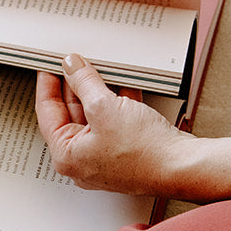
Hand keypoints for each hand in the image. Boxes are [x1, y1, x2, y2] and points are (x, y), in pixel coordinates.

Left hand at [34, 53, 187, 194]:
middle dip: (74, 86)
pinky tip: (121, 84)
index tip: (47, 66)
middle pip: (70, 113)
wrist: (184, 166)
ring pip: (94, 115)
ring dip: (97, 91)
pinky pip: (114, 121)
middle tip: (73, 64)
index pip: (47, 114)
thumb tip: (72, 67)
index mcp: (67, 156)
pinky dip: (116, 102)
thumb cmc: (145, 153)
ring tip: (97, 69)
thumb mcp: (104, 106)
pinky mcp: (126, 151)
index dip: (47, 85)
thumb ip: (84, 82)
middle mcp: (84, 160)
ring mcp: (106, 156)